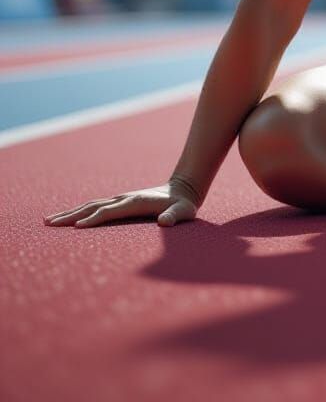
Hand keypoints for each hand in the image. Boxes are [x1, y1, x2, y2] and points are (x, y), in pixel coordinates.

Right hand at [44, 177, 202, 228]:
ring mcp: (121, 199)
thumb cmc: (183, 205)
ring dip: (70, 213)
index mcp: (135, 202)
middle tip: (49, 224)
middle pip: (93, 207)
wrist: (183, 189)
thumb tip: (165, 222)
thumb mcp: (184, 211)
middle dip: (71, 215)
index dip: (94, 219)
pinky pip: (95, 207)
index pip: (110, 211)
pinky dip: (79, 212)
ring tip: (48, 221)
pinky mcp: (119, 202)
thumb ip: (175, 216)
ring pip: (90, 206)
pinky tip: (68, 218)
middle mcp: (124, 198)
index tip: (76, 228)